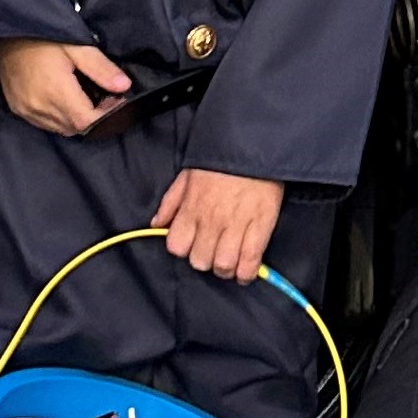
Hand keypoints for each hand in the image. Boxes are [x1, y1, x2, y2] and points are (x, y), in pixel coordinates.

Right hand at [0, 37, 136, 135]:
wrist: (6, 31)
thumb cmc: (42, 36)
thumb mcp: (76, 46)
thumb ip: (101, 68)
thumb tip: (124, 86)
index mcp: (55, 92)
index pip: (87, 122)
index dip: (106, 115)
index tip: (116, 99)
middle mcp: (39, 107)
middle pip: (76, 128)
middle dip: (94, 117)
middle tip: (105, 97)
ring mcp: (26, 110)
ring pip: (61, 128)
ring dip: (77, 119)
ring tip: (86, 98)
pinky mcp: (17, 108)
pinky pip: (45, 123)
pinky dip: (59, 118)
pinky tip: (65, 101)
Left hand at [154, 167, 284, 280]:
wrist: (255, 144)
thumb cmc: (220, 160)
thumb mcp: (187, 175)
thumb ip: (170, 202)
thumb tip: (156, 224)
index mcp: (191, 208)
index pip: (176, 247)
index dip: (184, 249)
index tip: (192, 244)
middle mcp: (211, 220)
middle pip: (200, 261)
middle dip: (205, 261)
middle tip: (213, 252)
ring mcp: (236, 225)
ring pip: (224, 265)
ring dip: (225, 269)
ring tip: (230, 262)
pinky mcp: (261, 226)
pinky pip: (251, 261)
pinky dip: (246, 273)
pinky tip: (245, 271)